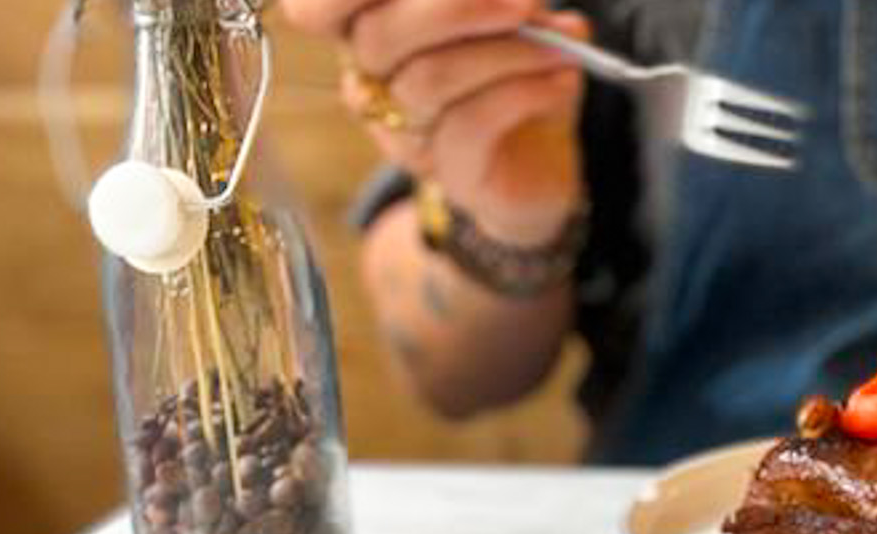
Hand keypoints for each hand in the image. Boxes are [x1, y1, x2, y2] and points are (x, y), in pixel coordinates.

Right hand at [292, 0, 587, 245]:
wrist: (544, 167)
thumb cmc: (515, 74)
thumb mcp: (508, 16)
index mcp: (369, 31)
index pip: (313, 10)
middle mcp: (372, 84)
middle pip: (377, 36)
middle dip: (453, 7)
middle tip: (523, 1)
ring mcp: (406, 136)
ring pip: (429, 79)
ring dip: (508, 51)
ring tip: (562, 45)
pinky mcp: (452, 174)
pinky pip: (472, 123)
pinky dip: (525, 91)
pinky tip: (561, 79)